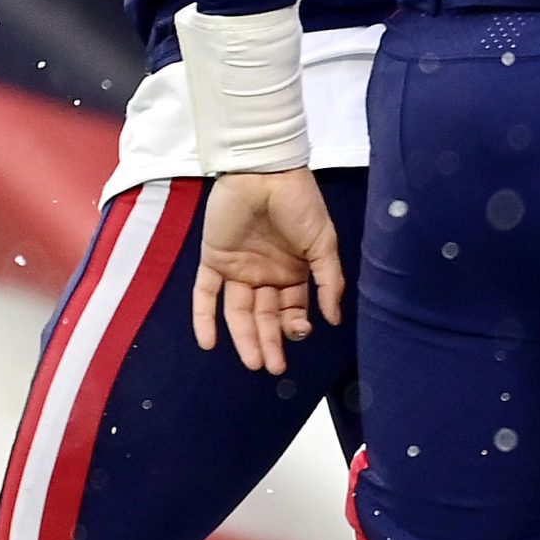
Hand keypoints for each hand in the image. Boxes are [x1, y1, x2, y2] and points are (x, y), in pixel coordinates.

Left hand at [192, 169, 344, 374]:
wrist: (265, 172)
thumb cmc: (299, 205)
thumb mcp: (323, 242)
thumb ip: (329, 280)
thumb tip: (334, 320)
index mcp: (293, 271)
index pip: (292, 309)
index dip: (294, 325)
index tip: (300, 333)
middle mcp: (265, 275)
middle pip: (265, 316)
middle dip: (270, 341)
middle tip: (272, 367)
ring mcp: (238, 268)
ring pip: (238, 311)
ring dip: (244, 337)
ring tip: (253, 362)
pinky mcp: (213, 259)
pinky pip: (205, 293)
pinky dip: (204, 318)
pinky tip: (209, 342)